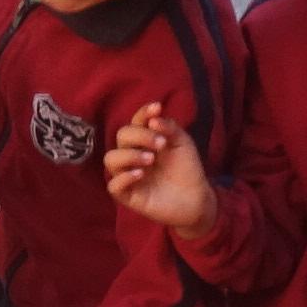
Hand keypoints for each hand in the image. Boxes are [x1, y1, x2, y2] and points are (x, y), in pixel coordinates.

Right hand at [101, 104, 214, 236]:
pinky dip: (124, 177)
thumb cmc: (187, 169)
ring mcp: (128, 175)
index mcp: (145, 140)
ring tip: (150, 160)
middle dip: (140, 135)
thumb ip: (169, 128)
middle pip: (122, 136)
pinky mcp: (128, 195)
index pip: (136, 122)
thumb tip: (152, 120)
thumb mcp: (182, 143)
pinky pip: (113, 185)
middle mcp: (133, 155)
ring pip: (111, 159)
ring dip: (129, 155)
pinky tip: (141, 175)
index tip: (157, 108)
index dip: (143, 113)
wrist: (196, 199)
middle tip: (161, 144)